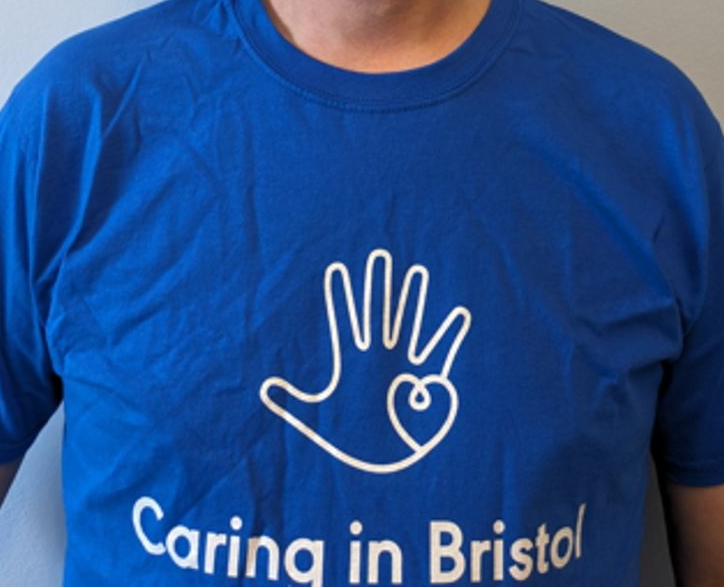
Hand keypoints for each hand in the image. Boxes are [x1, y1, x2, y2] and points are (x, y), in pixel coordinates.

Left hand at [260, 249, 471, 473]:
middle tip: (379, 254)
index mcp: (353, 366)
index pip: (345, 324)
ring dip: (414, 302)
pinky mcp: (428, 382)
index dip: (340, 297)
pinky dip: (449, 336)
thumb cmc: (353, 443)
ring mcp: (405, 368)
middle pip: (379, 315)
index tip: (336, 269)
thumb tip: (264, 386)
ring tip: (419, 274)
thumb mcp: (315, 421)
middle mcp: (380, 360)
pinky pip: (441, 355)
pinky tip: (460, 314)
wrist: (386, 468)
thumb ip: (292, 401)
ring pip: (409, 326)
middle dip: (379, 286)